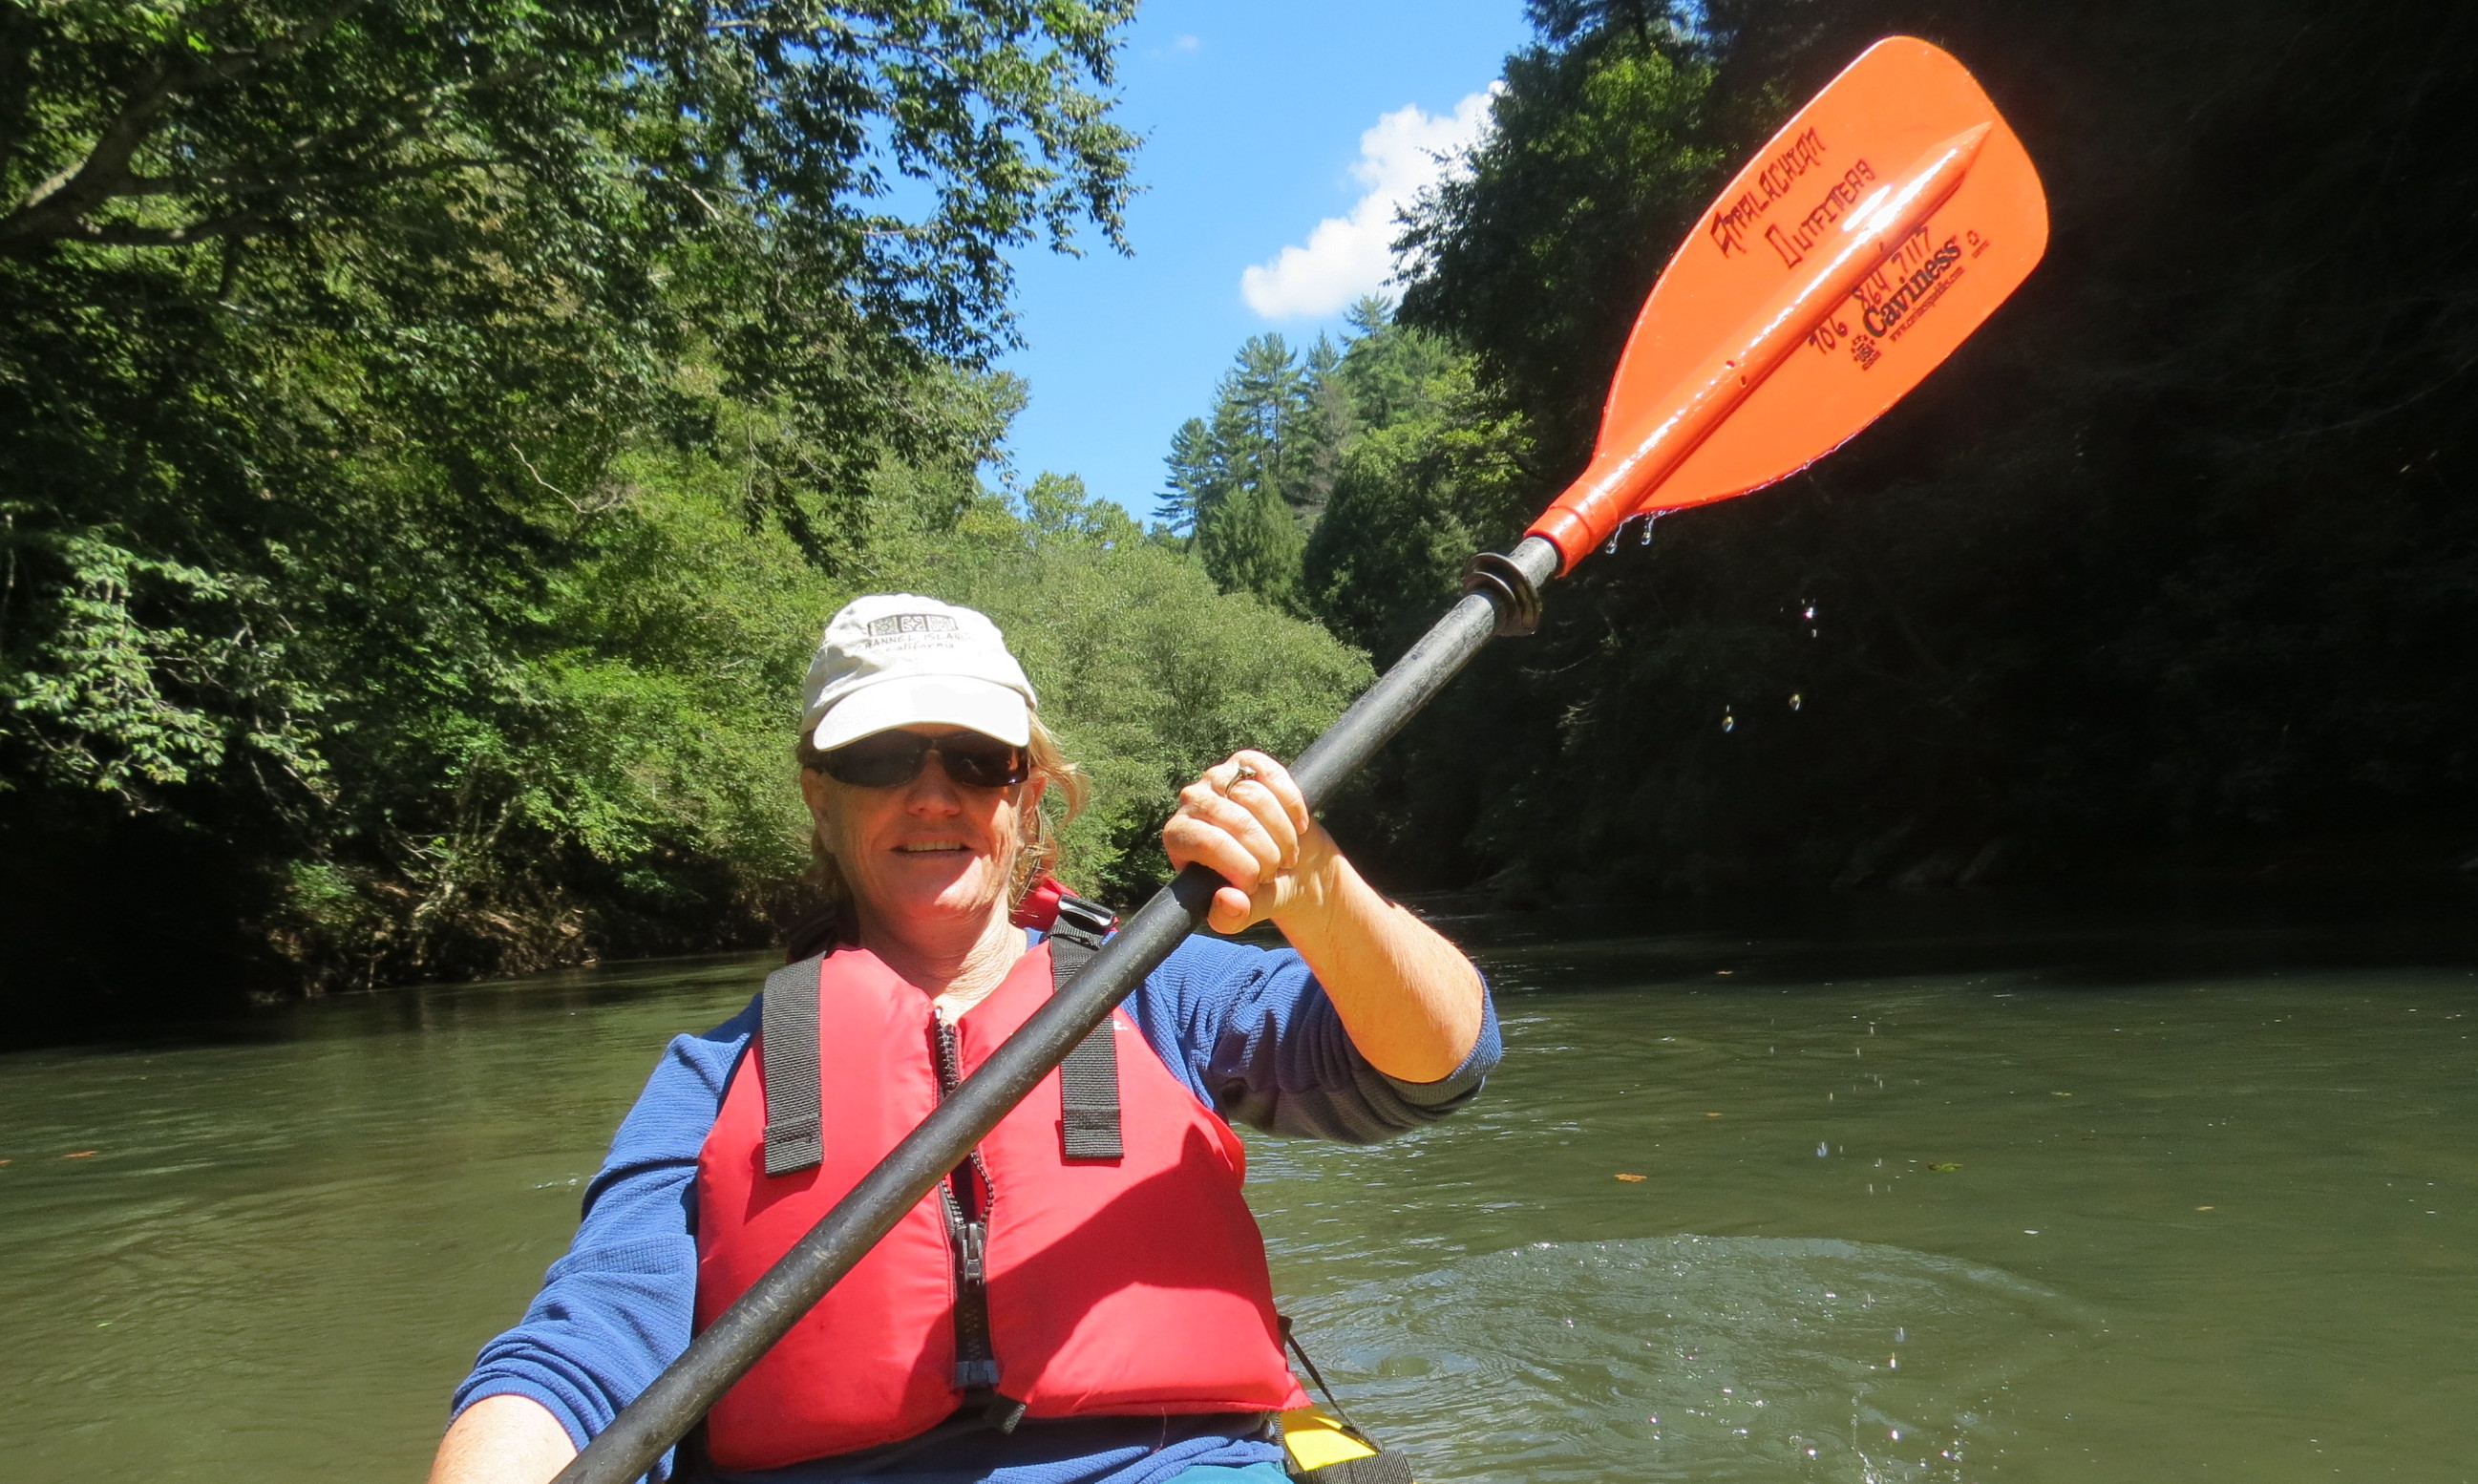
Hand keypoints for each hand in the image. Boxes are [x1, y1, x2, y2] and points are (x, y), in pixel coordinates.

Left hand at [1162, 750, 1333, 933]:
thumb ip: (1230, 916)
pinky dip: (1293, 804)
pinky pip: (1273, 775)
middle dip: (1265, 853)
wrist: (1286, 866)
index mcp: (1179, 836)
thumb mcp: (1243, 912)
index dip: (1238, 864)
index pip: (1205, 841)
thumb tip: (1228, 901)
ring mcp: (1219, 777)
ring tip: (1287, 855)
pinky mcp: (1248, 763)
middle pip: (1235, 820)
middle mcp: (1191, 801)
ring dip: (1283, 834)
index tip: (1255, 884)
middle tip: (1275, 872)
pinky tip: (1298, 826)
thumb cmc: (1257, 891)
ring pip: (1256, 797)